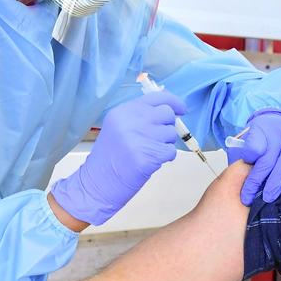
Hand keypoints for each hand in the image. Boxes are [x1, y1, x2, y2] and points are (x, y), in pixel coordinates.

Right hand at [51, 89, 185, 224]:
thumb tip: (170, 109)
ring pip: (171, 133)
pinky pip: (170, 151)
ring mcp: (139, 138)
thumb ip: (141, 116)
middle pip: (167, 114)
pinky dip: (165, 158)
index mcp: (123, 111)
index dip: (173, 102)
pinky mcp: (147, 156)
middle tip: (157, 138)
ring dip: (165, 143)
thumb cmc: (111, 158)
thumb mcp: (119, 127)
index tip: (182, 109)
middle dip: (168, 126)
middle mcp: (131, 121)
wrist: (98, 183)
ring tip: (148, 152)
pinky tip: (150, 162)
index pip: (156, 97)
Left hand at [235, 110, 280, 205]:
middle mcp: (279, 129)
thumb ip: (244, 151)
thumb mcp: (248, 138)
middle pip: (268, 157)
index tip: (242, 177)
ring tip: (269, 197)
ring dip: (278, 180)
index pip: (253, 147)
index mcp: (260, 127)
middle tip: (249, 198)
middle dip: (258, 180)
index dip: (249, 161)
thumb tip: (245, 166)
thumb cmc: (262, 137)